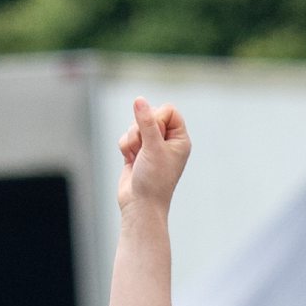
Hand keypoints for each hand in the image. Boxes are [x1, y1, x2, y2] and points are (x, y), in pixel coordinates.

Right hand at [117, 98, 191, 216]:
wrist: (140, 206)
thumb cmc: (153, 181)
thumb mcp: (153, 147)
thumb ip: (146, 121)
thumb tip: (139, 99)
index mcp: (180, 140)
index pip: (169, 110)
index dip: (158, 118)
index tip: (155, 135)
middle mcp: (168, 141)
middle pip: (150, 114)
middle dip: (141, 129)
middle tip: (145, 148)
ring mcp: (152, 146)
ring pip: (136, 125)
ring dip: (133, 139)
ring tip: (138, 157)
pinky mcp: (137, 151)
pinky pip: (127, 136)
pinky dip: (126, 147)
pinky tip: (131, 161)